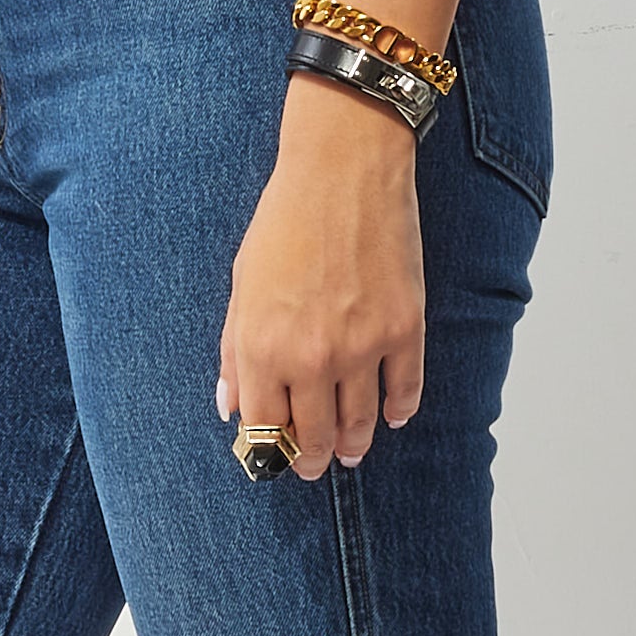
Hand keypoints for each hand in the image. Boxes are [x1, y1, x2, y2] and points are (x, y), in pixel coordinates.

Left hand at [218, 71, 425, 476]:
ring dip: (355, 445)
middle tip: (316, 464)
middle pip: (316, 437)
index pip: (265, 430)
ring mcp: (362, 347)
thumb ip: (233, 351)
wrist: (343, 171)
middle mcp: (310, 357)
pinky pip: (405, 393)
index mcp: (261, 347)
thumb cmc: (285, 220)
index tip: (276, 456)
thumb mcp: (241, 284)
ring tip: (353, 450)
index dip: (270, 452)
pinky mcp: (404, 330)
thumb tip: (230, 406)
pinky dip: (398, 412)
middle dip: (314, 459)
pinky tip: (391, 416)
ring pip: (361, 425)